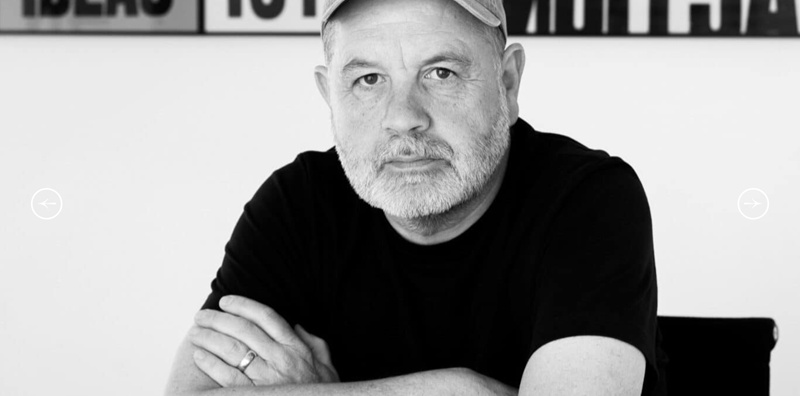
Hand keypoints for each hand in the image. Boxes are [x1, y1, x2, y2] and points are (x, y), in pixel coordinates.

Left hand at [189, 295, 338, 386]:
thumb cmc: (319, 392)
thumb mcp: (326, 365)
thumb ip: (313, 344)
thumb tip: (296, 327)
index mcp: (296, 347)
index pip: (266, 316)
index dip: (243, 305)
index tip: (225, 301)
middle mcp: (281, 359)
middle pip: (244, 330)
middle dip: (218, 319)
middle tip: (201, 316)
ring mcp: (267, 378)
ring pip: (233, 350)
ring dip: (210, 338)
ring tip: (196, 333)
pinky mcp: (255, 395)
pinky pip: (228, 377)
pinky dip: (211, 365)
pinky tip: (199, 357)